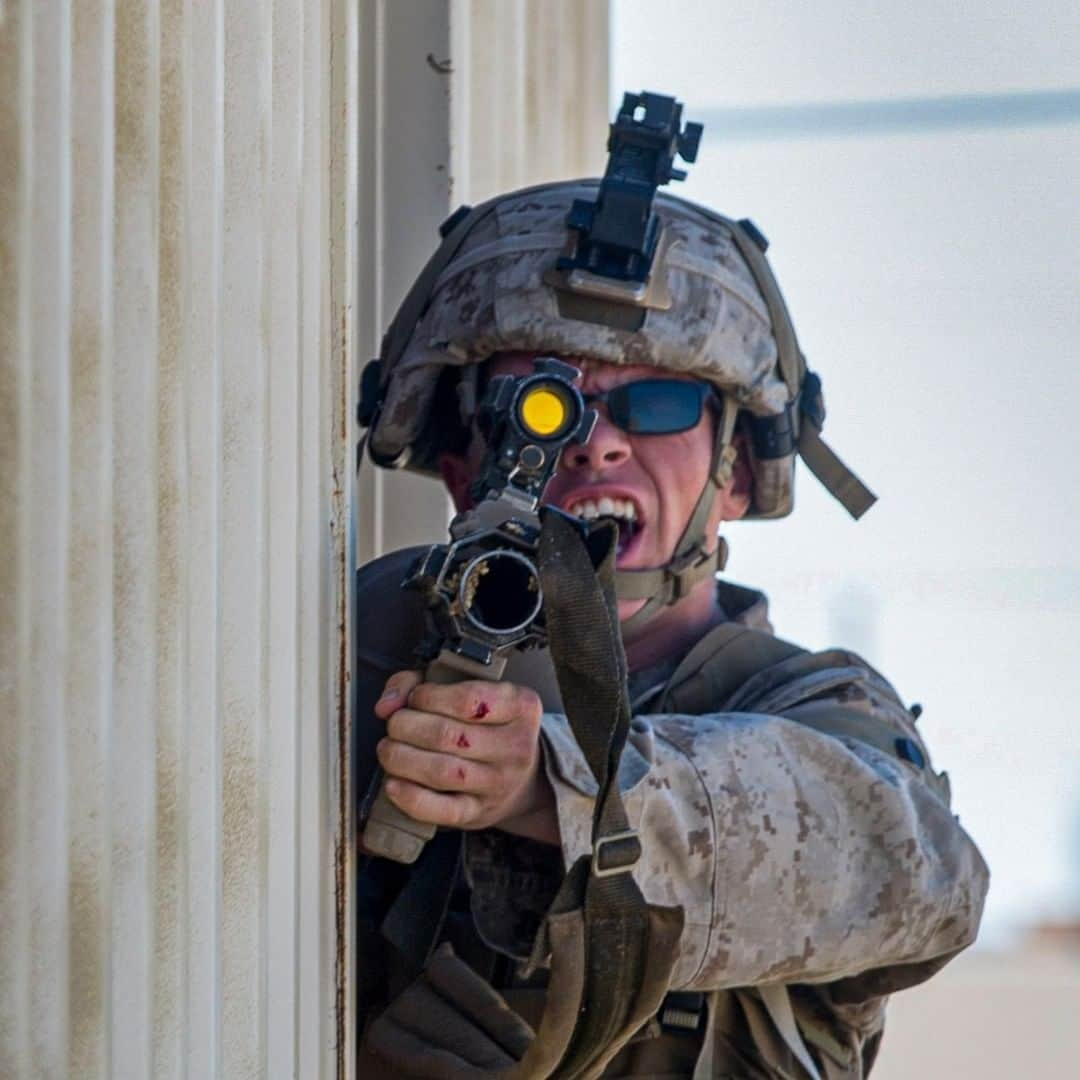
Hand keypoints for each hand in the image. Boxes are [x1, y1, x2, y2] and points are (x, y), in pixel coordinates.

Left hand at [374, 672, 559, 844]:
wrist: (522, 778)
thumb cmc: (487, 726)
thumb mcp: (471, 691)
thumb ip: (421, 682)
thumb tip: (387, 703)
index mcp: (520, 707)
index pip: (469, 699)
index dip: (428, 697)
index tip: (414, 698)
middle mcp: (515, 747)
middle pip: (448, 735)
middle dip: (406, 726)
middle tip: (395, 725)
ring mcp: (498, 784)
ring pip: (442, 772)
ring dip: (401, 758)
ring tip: (389, 749)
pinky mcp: (478, 813)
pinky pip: (441, 810)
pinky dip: (410, 796)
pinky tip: (394, 783)